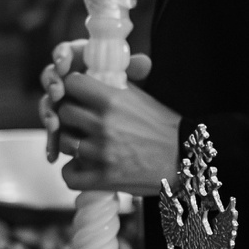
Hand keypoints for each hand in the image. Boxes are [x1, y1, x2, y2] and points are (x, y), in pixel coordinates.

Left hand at [40, 40, 179, 195]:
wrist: (184, 158)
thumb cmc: (163, 126)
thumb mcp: (140, 96)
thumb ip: (113, 85)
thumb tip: (90, 71)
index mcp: (111, 100)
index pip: (71, 83)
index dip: (73, 88)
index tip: (77, 94)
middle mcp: (103, 124)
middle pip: (63, 112)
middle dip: (71, 116)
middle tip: (81, 121)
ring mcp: (101, 153)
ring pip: (64, 142)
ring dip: (72, 143)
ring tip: (86, 144)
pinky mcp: (103, 178)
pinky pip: (69, 174)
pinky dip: (74, 172)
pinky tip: (85, 167)